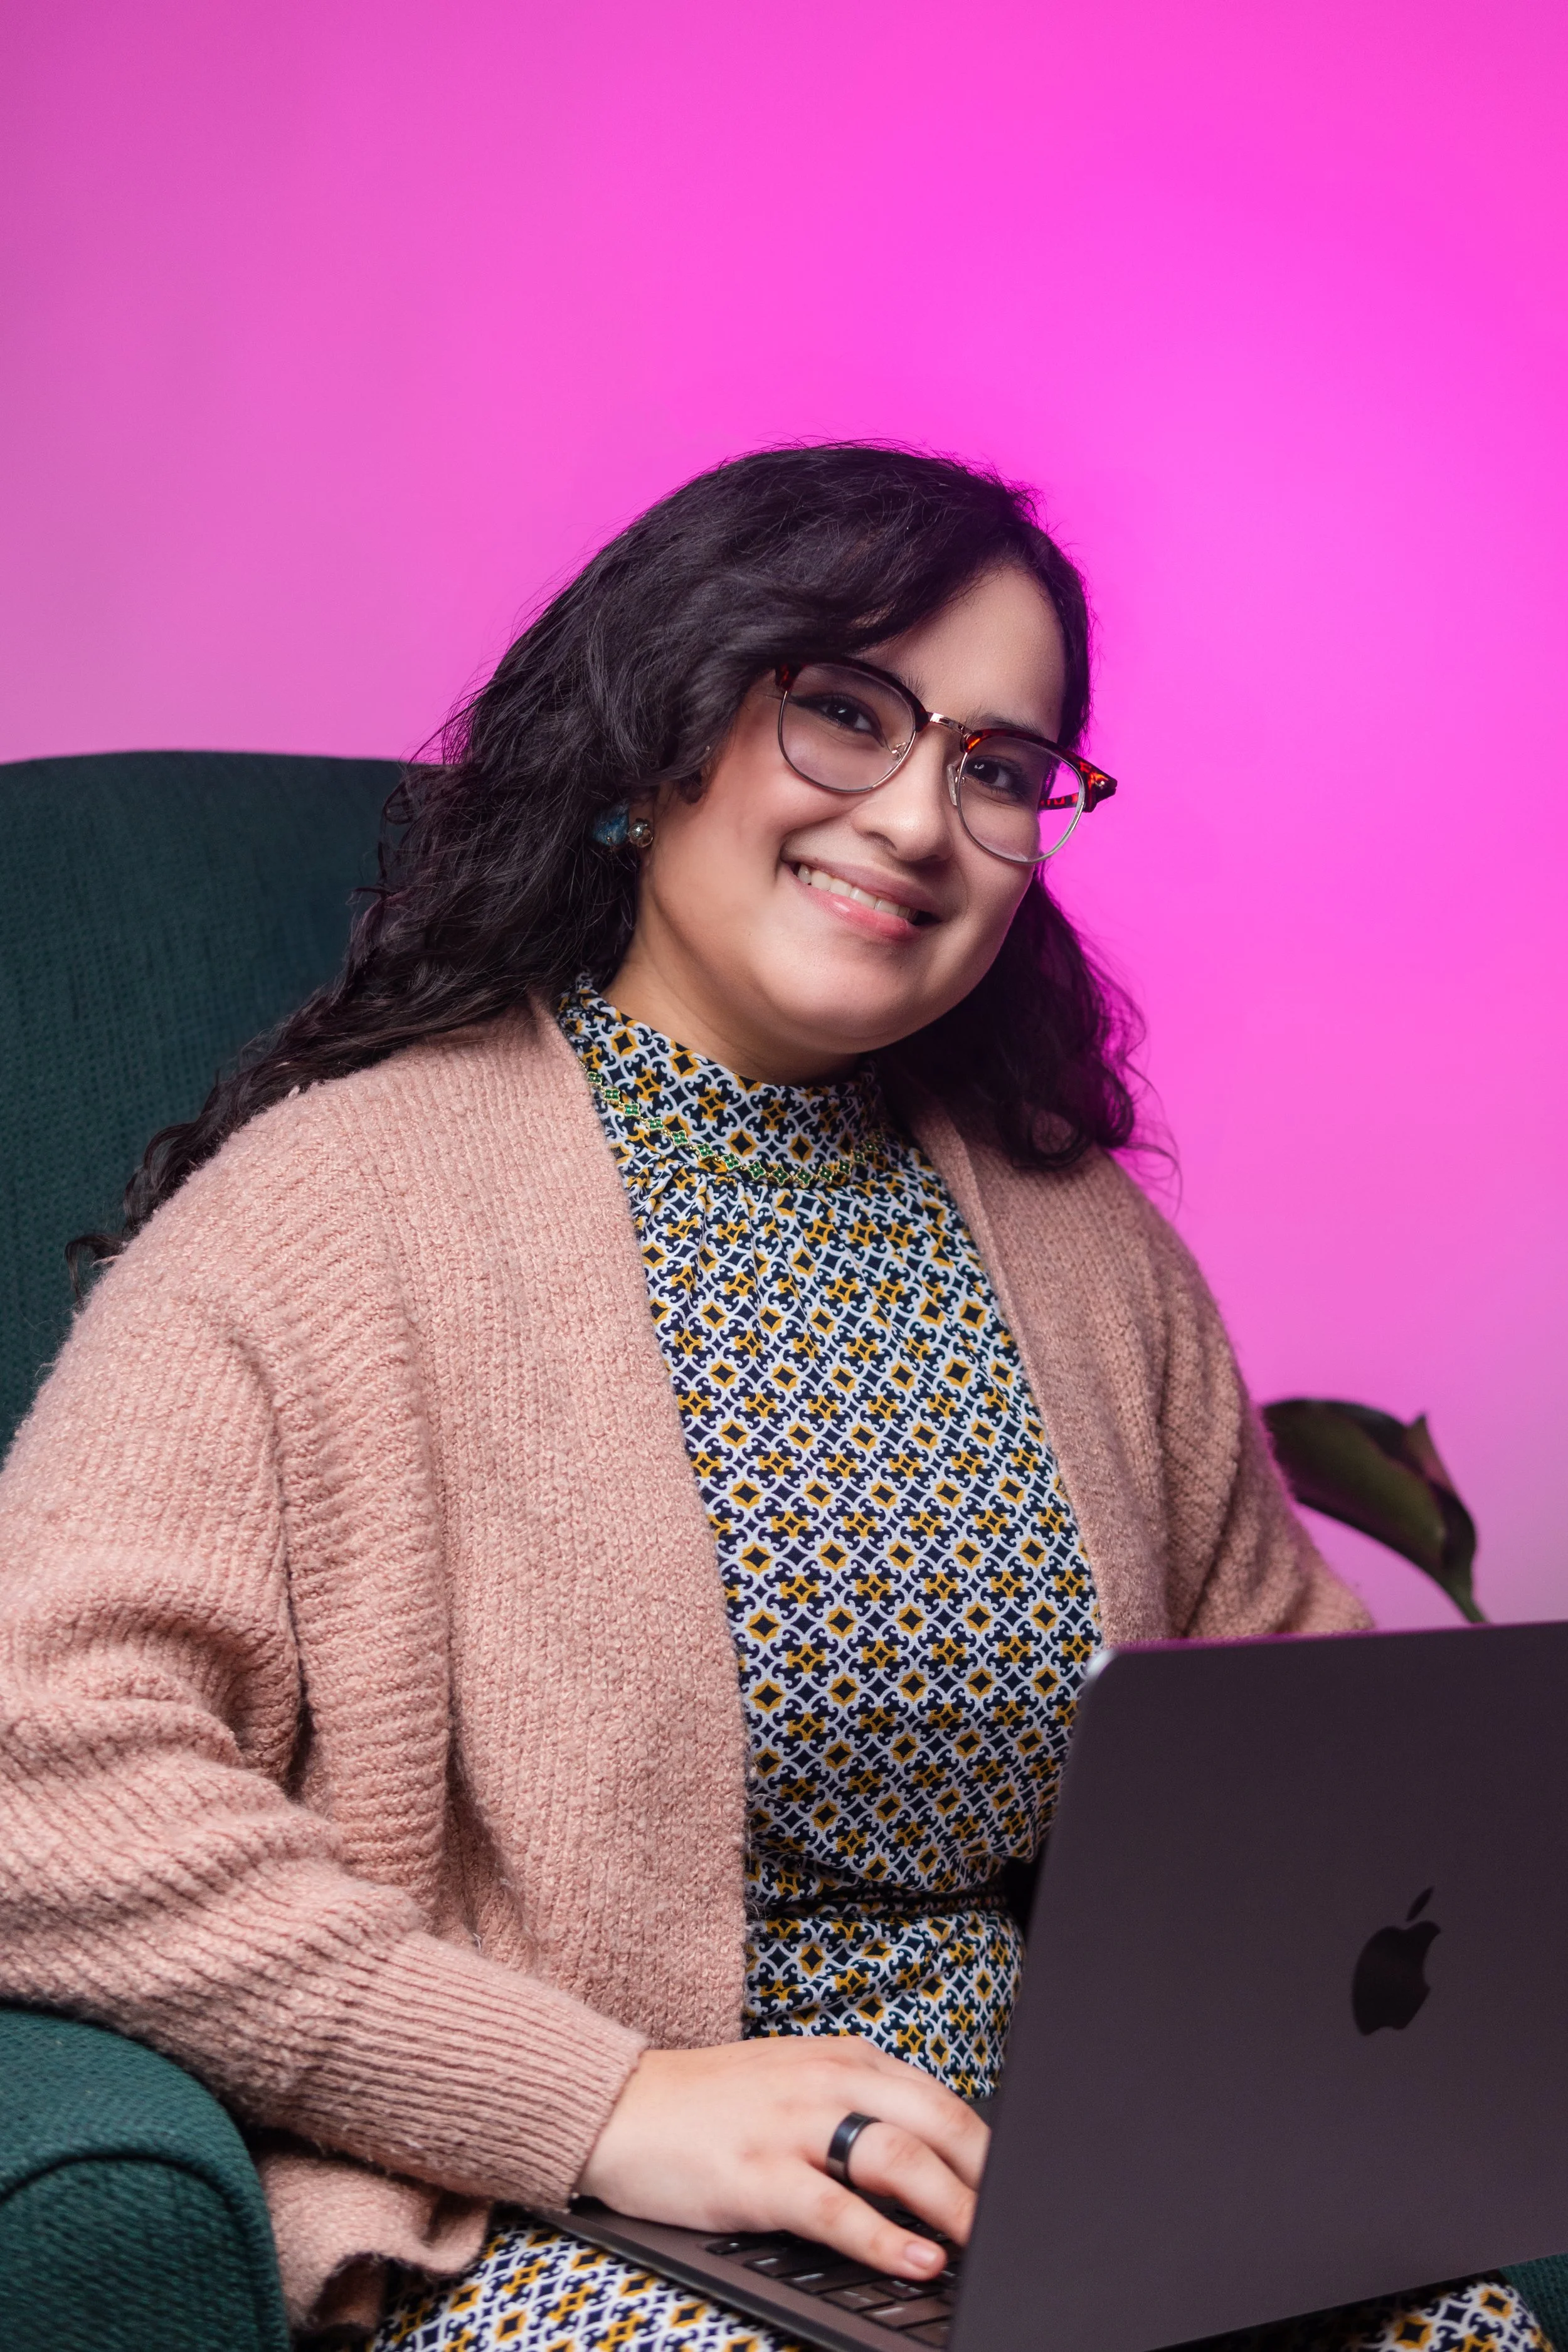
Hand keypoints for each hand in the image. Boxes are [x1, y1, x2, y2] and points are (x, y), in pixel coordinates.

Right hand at [577, 2036, 988, 2283]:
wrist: (621, 2107)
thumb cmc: (714, 2104)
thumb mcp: (797, 2082)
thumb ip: (859, 2105)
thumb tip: (933, 2156)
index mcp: (843, 2058)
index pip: (940, 2099)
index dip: (988, 2148)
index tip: (1021, 2188)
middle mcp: (825, 2081)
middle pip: (934, 2122)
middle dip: (986, 2176)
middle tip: (1020, 2220)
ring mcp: (791, 2127)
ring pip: (895, 2160)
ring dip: (951, 2206)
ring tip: (985, 2242)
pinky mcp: (758, 2174)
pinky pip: (836, 2209)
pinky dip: (885, 2239)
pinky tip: (918, 2260)